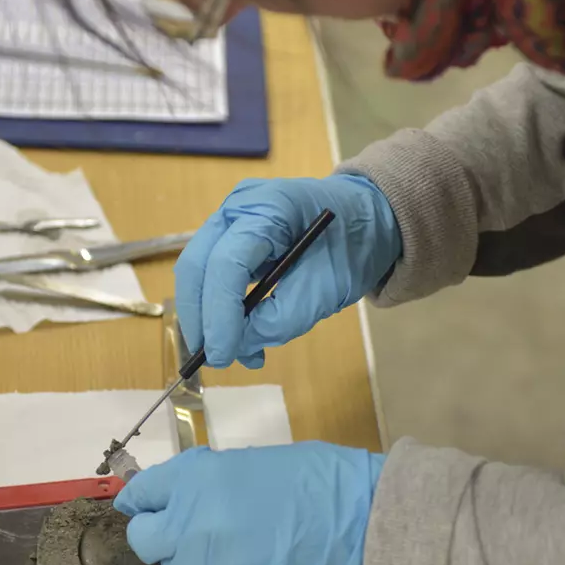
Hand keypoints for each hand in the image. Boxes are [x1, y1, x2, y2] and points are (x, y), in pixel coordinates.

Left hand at [114, 443, 385, 564]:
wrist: (356, 518)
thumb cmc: (311, 476)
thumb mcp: (247, 462)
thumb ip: (203, 480)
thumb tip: (176, 495)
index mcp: (194, 481)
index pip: (141, 495)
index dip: (142, 498)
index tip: (143, 502)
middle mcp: (191, 525)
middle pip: (145, 541)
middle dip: (157, 532)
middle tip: (181, 525)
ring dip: (193, 555)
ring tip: (231, 540)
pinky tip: (256, 557)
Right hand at [175, 175, 400, 368]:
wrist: (367, 219)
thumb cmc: (354, 247)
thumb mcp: (326, 291)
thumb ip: (279, 320)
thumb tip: (237, 347)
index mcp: (269, 206)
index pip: (226, 262)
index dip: (218, 313)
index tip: (221, 355)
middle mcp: (239, 205)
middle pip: (198, 264)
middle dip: (200, 317)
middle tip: (214, 358)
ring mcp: (231, 217)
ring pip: (199, 271)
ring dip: (206, 316)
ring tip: (233, 352)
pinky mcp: (231, 235)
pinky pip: (213, 273)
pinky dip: (219, 307)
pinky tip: (238, 336)